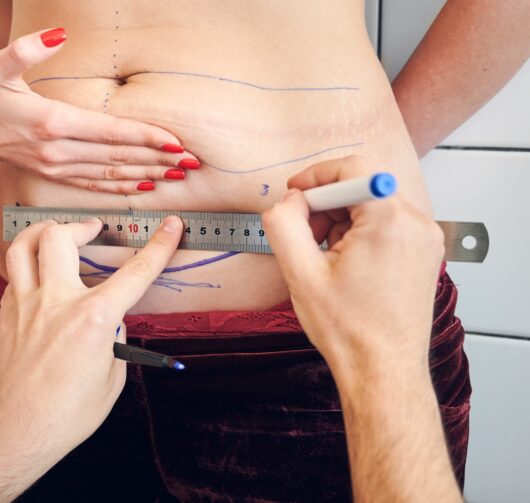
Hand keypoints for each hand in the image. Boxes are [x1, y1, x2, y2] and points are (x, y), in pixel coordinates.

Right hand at [0, 28, 198, 193]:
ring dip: (146, 173)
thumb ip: (28, 49)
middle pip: (119, 155)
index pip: (110, 132)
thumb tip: (60, 33)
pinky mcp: (56, 175)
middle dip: (158, 158)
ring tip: (177, 176)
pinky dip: (121, 187)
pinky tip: (142, 186)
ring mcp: (58, 167)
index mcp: (53, 122)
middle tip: (193, 162)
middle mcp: (60, 150)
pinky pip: (95, 185)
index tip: (176, 142)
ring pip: (111, 173)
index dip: (146, 136)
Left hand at [0, 215, 182, 501]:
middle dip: (81, 226)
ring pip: (24, 246)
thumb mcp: (113, 377)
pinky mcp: (8, 315)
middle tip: (94, 230)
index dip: (159, 245)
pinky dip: (29, 267)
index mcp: (93, 319)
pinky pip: (14, 275)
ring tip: (58, 233)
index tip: (171, 226)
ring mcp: (27, 306)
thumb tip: (113, 320)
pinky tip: (41, 276)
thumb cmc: (69, 412)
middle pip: (59, 237)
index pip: (135, 272)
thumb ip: (116, 338)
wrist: (22, 428)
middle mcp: (57, 303)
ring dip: (43, 232)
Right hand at [261, 156, 444, 375]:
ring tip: (325, 257)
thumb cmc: (350, 331)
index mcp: (389, 222)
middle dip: (325, 205)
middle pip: (362, 186)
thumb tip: (287, 201)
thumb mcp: (300, 273)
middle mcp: (416, 224)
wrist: (382, 370)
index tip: (293, 194)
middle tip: (305, 236)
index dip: (314, 177)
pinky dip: (359, 233)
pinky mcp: (423, 252)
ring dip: (340, 221)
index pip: (351, 169)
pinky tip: (344, 263)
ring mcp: (424, 239)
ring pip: (372, 206)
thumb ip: (284, 224)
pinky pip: (385, 224)